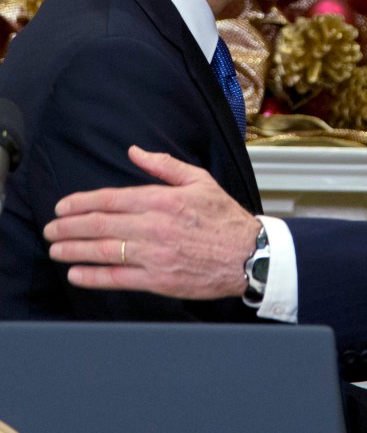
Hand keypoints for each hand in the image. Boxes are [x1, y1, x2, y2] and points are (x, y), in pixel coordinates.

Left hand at [44, 145, 256, 298]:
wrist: (249, 255)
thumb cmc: (225, 218)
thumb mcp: (199, 180)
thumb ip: (164, 166)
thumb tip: (135, 152)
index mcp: (163, 199)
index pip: (111, 199)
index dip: (82, 203)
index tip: (63, 206)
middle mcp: (155, 226)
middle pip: (101, 225)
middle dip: (69, 226)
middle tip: (51, 228)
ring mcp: (156, 255)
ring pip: (104, 251)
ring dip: (74, 250)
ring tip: (56, 249)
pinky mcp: (159, 280)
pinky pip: (118, 278)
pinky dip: (94, 276)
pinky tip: (77, 273)